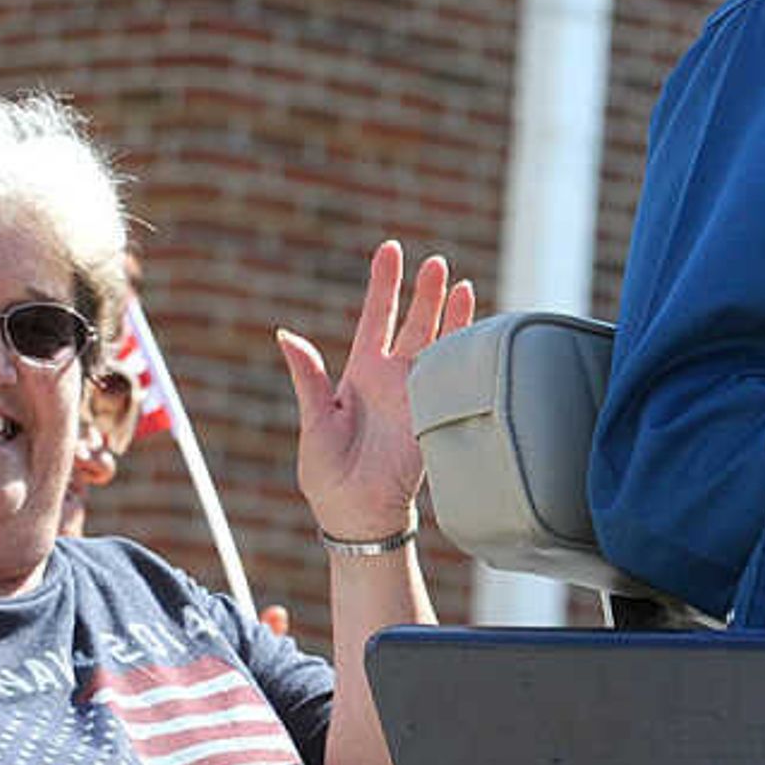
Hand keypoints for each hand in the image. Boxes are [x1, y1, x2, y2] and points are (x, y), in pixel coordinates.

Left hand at [280, 241, 474, 543]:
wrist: (360, 515)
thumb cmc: (327, 474)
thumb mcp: (314, 422)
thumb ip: (308, 378)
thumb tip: (285, 336)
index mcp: (361, 373)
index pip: (377, 316)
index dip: (384, 283)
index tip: (391, 249)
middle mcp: (393, 378)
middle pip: (415, 323)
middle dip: (426, 291)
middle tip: (437, 262)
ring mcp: (418, 395)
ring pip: (441, 343)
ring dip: (451, 314)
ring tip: (462, 282)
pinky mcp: (437, 415)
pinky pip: (457, 377)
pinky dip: (468, 350)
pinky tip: (479, 328)